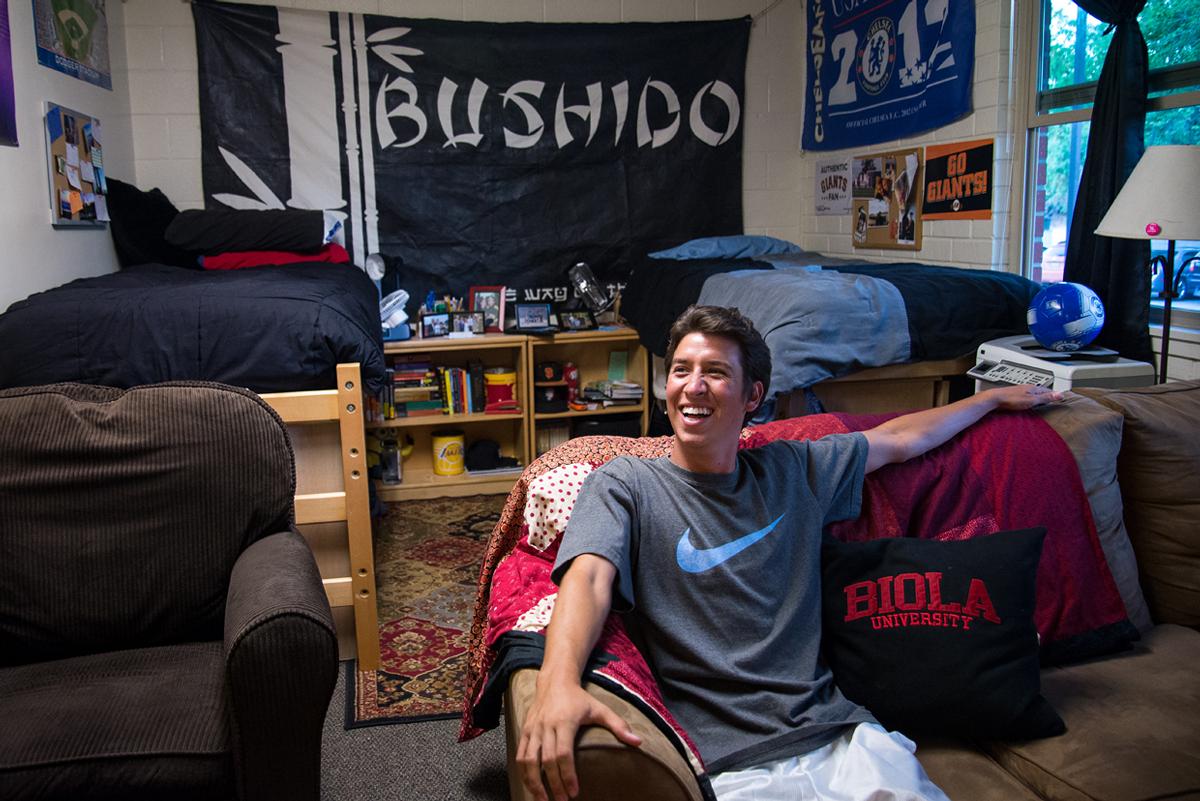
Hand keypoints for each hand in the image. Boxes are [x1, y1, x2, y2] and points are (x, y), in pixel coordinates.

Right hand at [516, 682, 641, 800]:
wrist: (554, 681)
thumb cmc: (579, 698)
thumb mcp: (600, 709)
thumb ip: (619, 726)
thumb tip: (638, 742)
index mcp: (565, 721)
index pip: (563, 753)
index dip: (567, 775)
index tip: (574, 792)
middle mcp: (547, 725)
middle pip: (547, 760)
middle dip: (554, 784)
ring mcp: (533, 728)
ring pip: (529, 760)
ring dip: (534, 783)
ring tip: (543, 800)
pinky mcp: (525, 730)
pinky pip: (520, 755)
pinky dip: (523, 773)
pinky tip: (531, 786)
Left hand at [986, 383, 1064, 410]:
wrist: (994, 399)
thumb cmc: (1011, 399)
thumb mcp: (1032, 400)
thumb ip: (1046, 397)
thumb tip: (1060, 394)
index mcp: (1033, 388)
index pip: (1048, 390)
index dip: (1055, 394)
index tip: (1061, 398)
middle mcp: (1027, 388)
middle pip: (1041, 392)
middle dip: (1047, 396)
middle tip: (1055, 399)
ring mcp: (1020, 392)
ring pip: (1033, 394)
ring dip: (1039, 398)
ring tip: (1044, 402)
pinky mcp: (1014, 396)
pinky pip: (1026, 398)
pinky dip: (1031, 401)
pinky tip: (1029, 404)